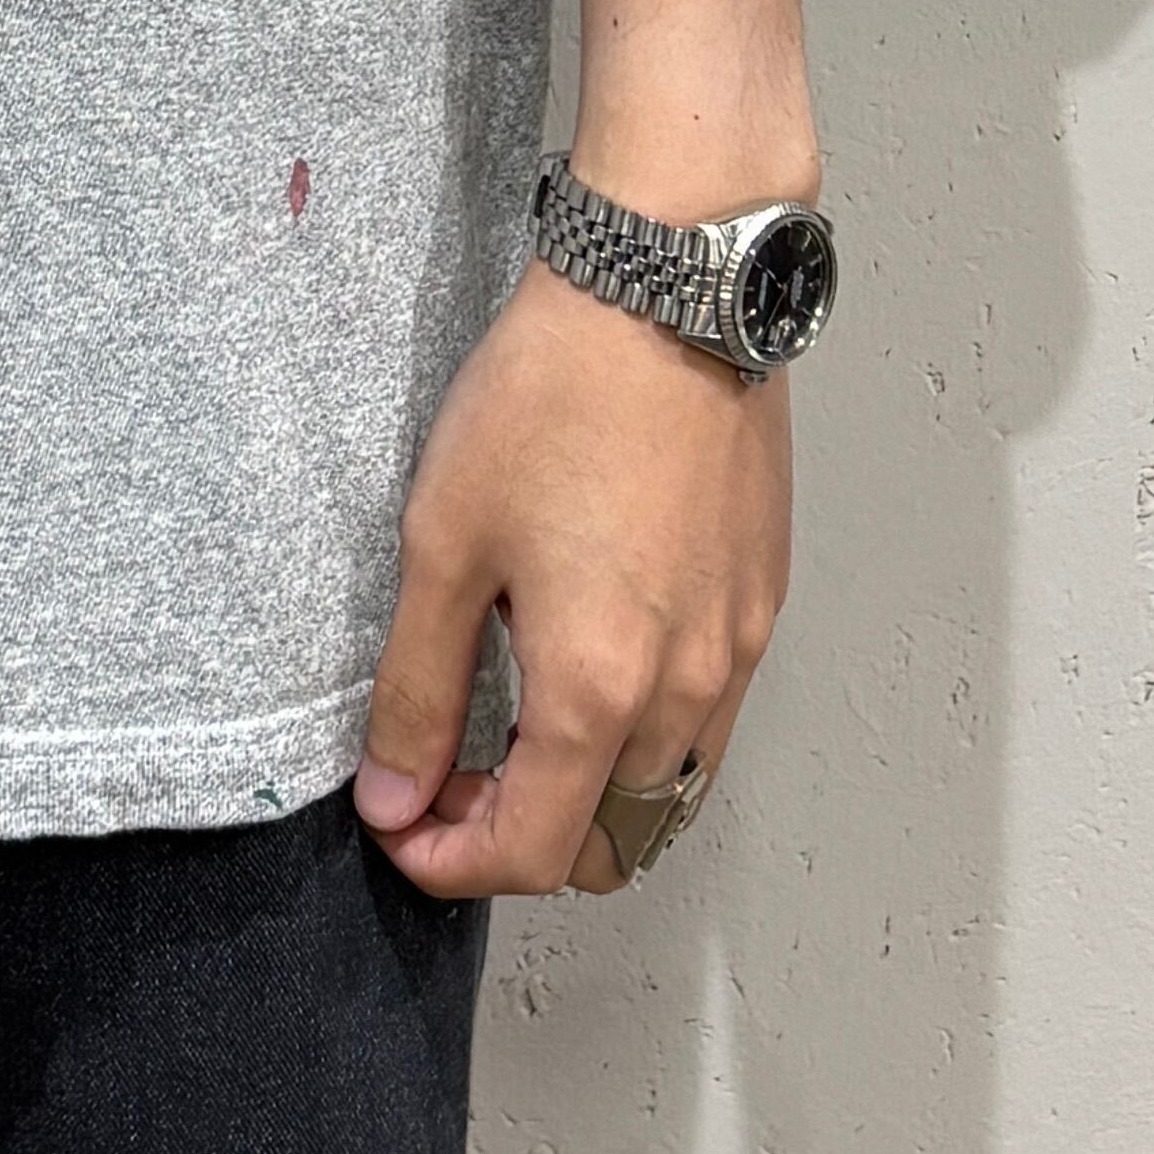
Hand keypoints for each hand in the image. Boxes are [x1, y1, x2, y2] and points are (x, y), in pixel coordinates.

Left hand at [348, 258, 791, 897]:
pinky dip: (645, 741)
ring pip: (669, 794)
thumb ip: (416, 687)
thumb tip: (393, 796)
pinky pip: (708, 725)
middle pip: (608, 845)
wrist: (666, 291)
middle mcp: (686, 692)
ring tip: (510, 728)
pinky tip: (586, 667)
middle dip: (518, 840)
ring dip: (588, 796)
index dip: (450, 862)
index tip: (399, 826)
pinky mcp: (760, 603)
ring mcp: (736, 650)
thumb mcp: (441, 540)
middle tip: (446, 779)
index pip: (529, 852)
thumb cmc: (552, 398)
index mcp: (598, 690)